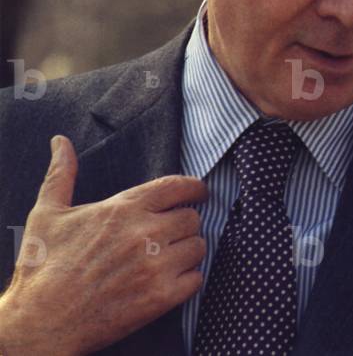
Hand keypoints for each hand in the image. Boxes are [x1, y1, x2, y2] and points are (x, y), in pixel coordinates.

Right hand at [0, 135, 208, 355]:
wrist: (39, 323)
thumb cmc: (43, 268)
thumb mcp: (48, 214)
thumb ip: (62, 174)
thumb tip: (60, 142)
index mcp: (123, 209)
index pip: (179, 186)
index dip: (195, 188)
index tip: (199, 194)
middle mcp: (145, 233)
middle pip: (193, 218)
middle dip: (184, 225)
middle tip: (169, 236)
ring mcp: (155, 266)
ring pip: (198, 247)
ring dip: (188, 252)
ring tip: (166, 260)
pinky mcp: (161, 298)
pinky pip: (197, 279)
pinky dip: (188, 280)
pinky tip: (167, 282)